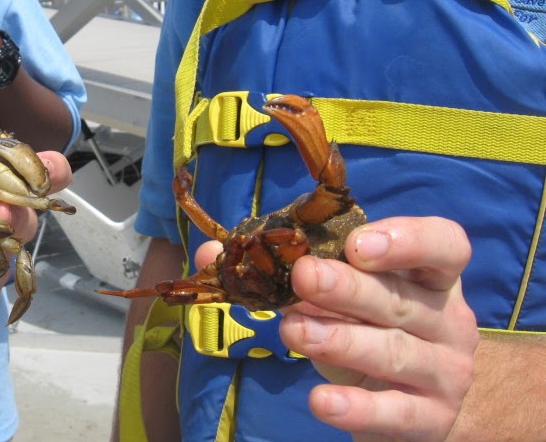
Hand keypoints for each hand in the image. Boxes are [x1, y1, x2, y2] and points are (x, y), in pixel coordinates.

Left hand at [195, 216, 477, 439]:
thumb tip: (213, 251)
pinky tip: (319, 400)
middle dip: (349, 288)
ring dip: (340, 340)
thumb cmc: (368, 328)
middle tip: (304, 277)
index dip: (407, 240)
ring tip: (292, 331)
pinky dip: (355, 408)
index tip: (357, 243)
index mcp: (429, 276)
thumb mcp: (335, 295)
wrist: (413, 404)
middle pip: (401, 300)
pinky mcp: (428, 419)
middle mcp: (446, 320)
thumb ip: (283, 268)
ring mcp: (443, 372)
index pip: (443, 246)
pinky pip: (392, 413)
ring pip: (392, 353)